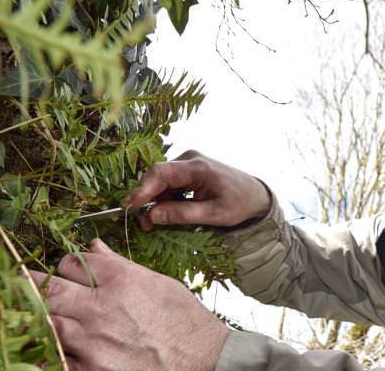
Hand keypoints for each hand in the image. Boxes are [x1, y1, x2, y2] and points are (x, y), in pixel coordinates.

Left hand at [29, 239, 228, 370]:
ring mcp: (91, 341)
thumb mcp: (158, 284)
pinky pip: (54, 358)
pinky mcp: (89, 370)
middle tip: (19, 280)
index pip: (72, 262)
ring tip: (26, 310)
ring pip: (45, 320)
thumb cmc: (186, 323)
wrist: (204, 361)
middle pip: (49, 288)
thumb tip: (95, 248)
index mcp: (119, 280)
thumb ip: (121, 265)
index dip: (65, 264)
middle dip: (32, 282)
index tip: (64, 269)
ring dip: (37, 314)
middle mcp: (100, 307)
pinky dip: (48, 350)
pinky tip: (45, 345)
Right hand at [121, 150, 270, 229]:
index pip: (161, 173)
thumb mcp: (213, 215)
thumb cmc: (239, 204)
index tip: (129, 206)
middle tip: (145, 225)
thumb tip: (152, 215)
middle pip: (158, 177)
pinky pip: (169, 183)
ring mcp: (188, 163)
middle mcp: (189, 159)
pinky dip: (165, 198)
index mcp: (198, 167)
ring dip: (156, 201)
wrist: (255, 195)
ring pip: (161, 182)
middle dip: (147, 200)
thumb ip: (182, 214)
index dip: (142, 189)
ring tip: (155, 223)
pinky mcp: (187, 170)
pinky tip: (169, 212)